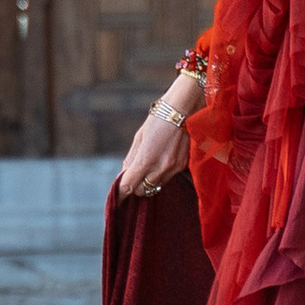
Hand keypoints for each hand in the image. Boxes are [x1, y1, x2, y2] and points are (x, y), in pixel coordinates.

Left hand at [117, 85, 197, 201]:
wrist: (186, 108)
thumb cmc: (159, 119)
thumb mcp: (140, 136)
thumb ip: (132, 158)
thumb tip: (125, 173)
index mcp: (146, 159)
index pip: (129, 185)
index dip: (121, 192)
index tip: (118, 196)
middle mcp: (161, 168)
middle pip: (142, 190)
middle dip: (135, 186)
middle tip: (133, 175)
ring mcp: (174, 169)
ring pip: (156, 186)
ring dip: (149, 181)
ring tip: (149, 165)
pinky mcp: (184, 166)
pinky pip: (168, 178)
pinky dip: (161, 175)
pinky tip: (161, 160)